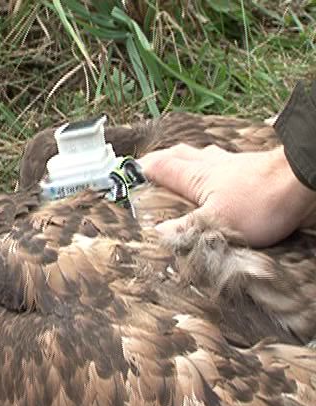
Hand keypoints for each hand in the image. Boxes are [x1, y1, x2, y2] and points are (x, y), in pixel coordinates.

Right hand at [137, 143, 315, 246]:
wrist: (303, 180)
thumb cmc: (261, 200)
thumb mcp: (216, 223)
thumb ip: (186, 228)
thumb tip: (159, 233)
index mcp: (197, 177)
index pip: (161, 168)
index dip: (141, 169)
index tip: (125, 171)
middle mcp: (213, 166)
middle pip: (180, 155)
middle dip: (163, 158)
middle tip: (151, 163)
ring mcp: (234, 164)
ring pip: (204, 155)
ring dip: (190, 157)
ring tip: (183, 161)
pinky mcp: (254, 167)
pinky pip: (226, 159)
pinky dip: (216, 161)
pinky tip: (223, 168)